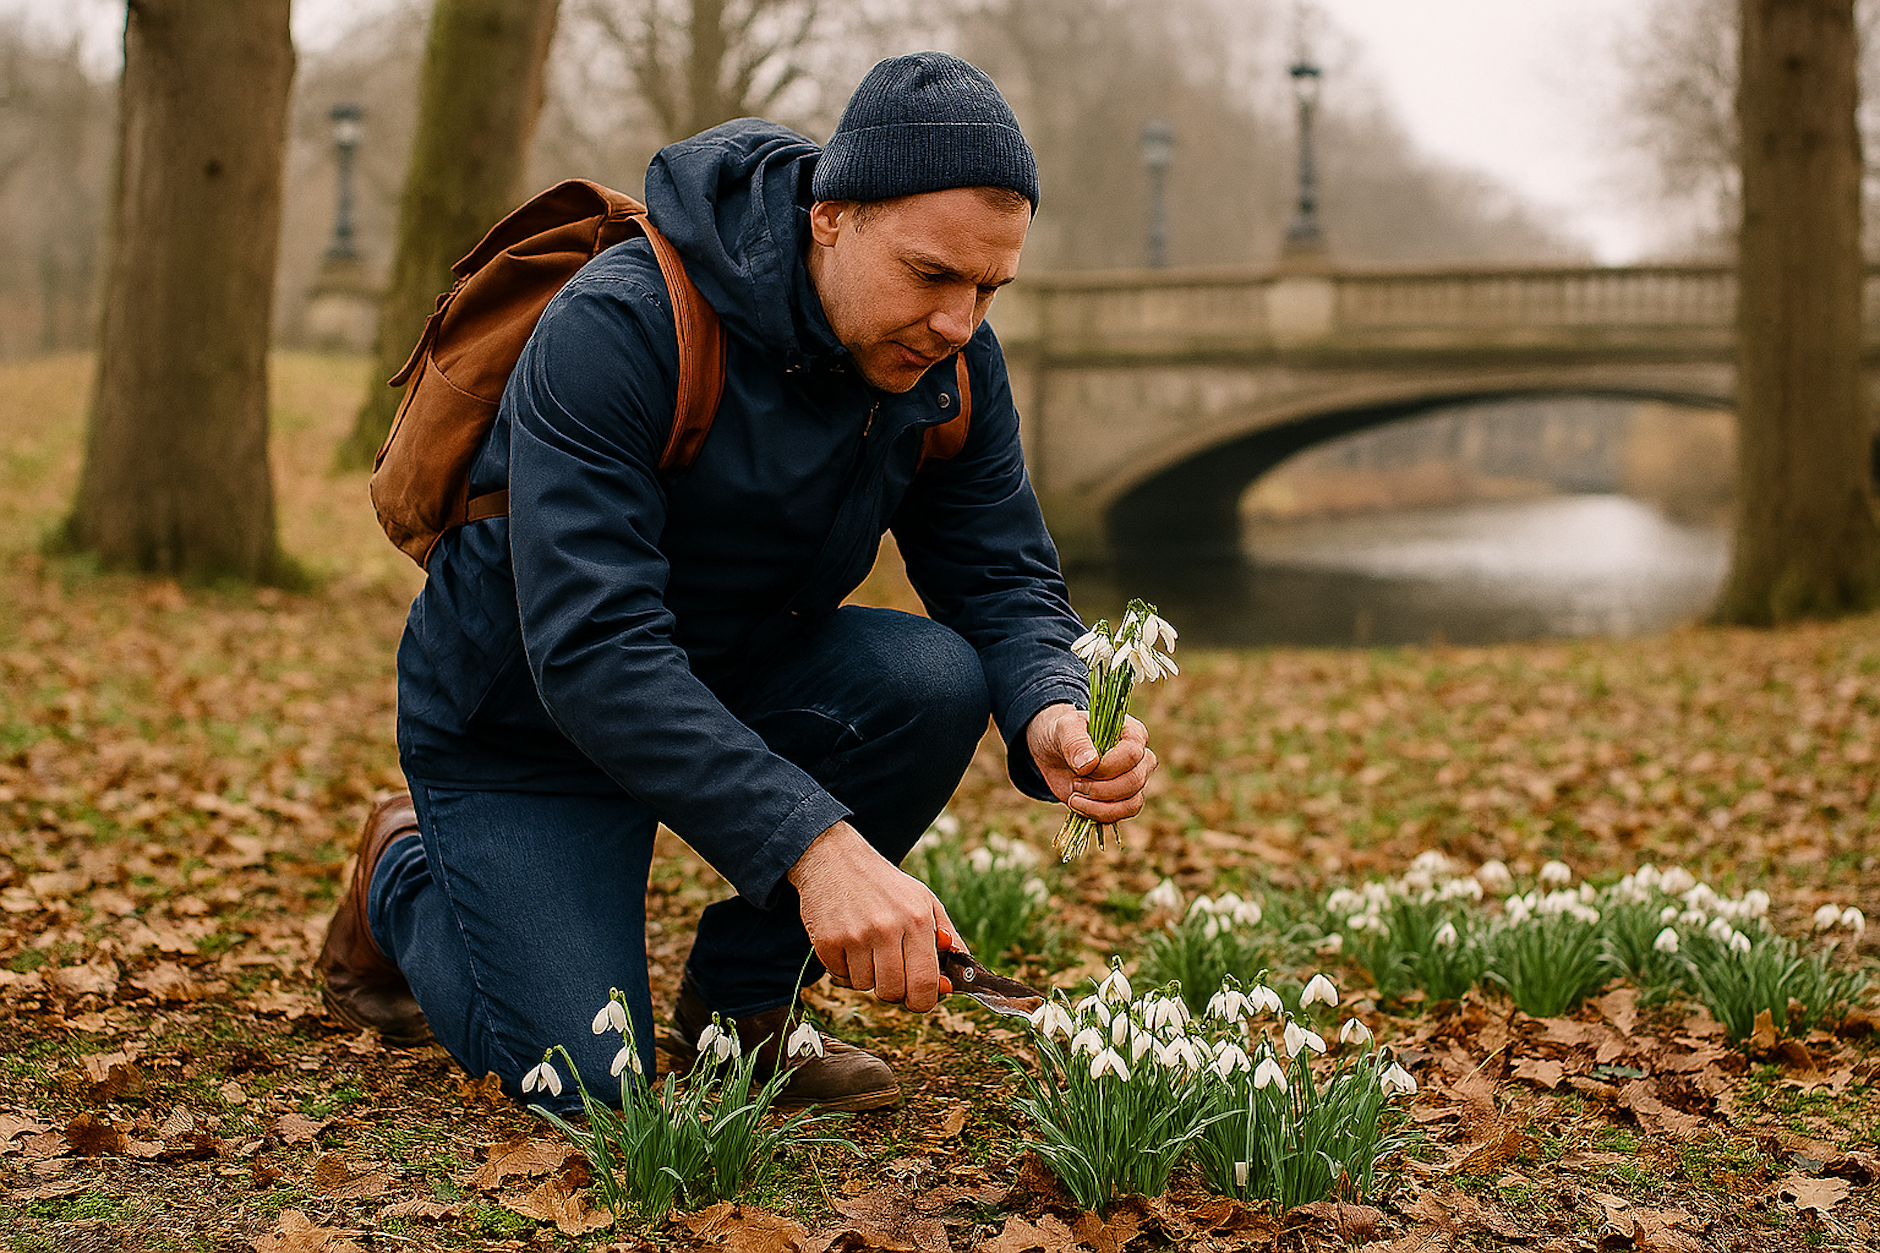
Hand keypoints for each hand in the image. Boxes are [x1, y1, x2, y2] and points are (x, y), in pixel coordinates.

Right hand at [787, 821, 958, 1011]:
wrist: (834, 859)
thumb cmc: (884, 885)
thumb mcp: (924, 900)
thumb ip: (947, 937)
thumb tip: (959, 978)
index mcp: (917, 919)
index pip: (925, 984)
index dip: (924, 1001)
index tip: (920, 999)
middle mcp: (887, 928)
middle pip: (893, 992)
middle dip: (893, 989)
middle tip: (889, 967)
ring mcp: (855, 935)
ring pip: (864, 986)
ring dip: (866, 975)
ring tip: (865, 946)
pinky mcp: (827, 941)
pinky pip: (840, 977)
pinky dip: (843, 968)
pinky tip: (847, 944)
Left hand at [1026, 703, 1156, 825]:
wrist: (1053, 753)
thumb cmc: (1064, 734)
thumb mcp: (1063, 729)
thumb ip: (1075, 742)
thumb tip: (1090, 762)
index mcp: (1132, 734)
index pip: (1132, 754)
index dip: (1107, 767)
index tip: (1081, 768)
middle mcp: (1139, 759)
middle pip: (1134, 781)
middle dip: (1100, 788)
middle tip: (1075, 782)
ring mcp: (1133, 782)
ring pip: (1132, 803)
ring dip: (1099, 806)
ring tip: (1074, 796)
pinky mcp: (1121, 801)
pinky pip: (1121, 815)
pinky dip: (1098, 815)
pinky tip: (1078, 804)